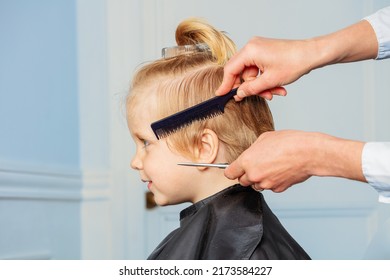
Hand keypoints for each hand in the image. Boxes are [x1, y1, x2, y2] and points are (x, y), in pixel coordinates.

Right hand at [216, 37, 313, 100]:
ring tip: (274, 93)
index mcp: (250, 51)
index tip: (221, 95)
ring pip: (251, 73)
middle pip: (240, 72)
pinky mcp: (265, 52)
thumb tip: (238, 94)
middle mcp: (252, 47)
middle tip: (259, 96)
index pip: (230, 69)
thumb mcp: (269, 81)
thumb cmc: (294, 63)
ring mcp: (258, 49)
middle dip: (250, 87)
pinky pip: (259, 69)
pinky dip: (266, 80)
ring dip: (261, 86)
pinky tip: (277, 87)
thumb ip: (250, 89)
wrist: (312, 54)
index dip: (226, 84)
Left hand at [224, 130, 365, 191]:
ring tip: (271, 167)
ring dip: (259, 179)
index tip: (234, 169)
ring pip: (256, 186)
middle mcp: (254, 175)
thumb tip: (251, 155)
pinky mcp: (278, 189)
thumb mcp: (264, 138)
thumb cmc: (289, 142)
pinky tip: (280, 171)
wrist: (308, 153)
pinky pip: (270, 187)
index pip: (230, 173)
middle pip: (242, 181)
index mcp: (247, 161)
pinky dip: (273, 182)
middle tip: (256, 165)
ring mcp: (266, 184)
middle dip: (246, 175)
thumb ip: (253, 150)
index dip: (232, 171)